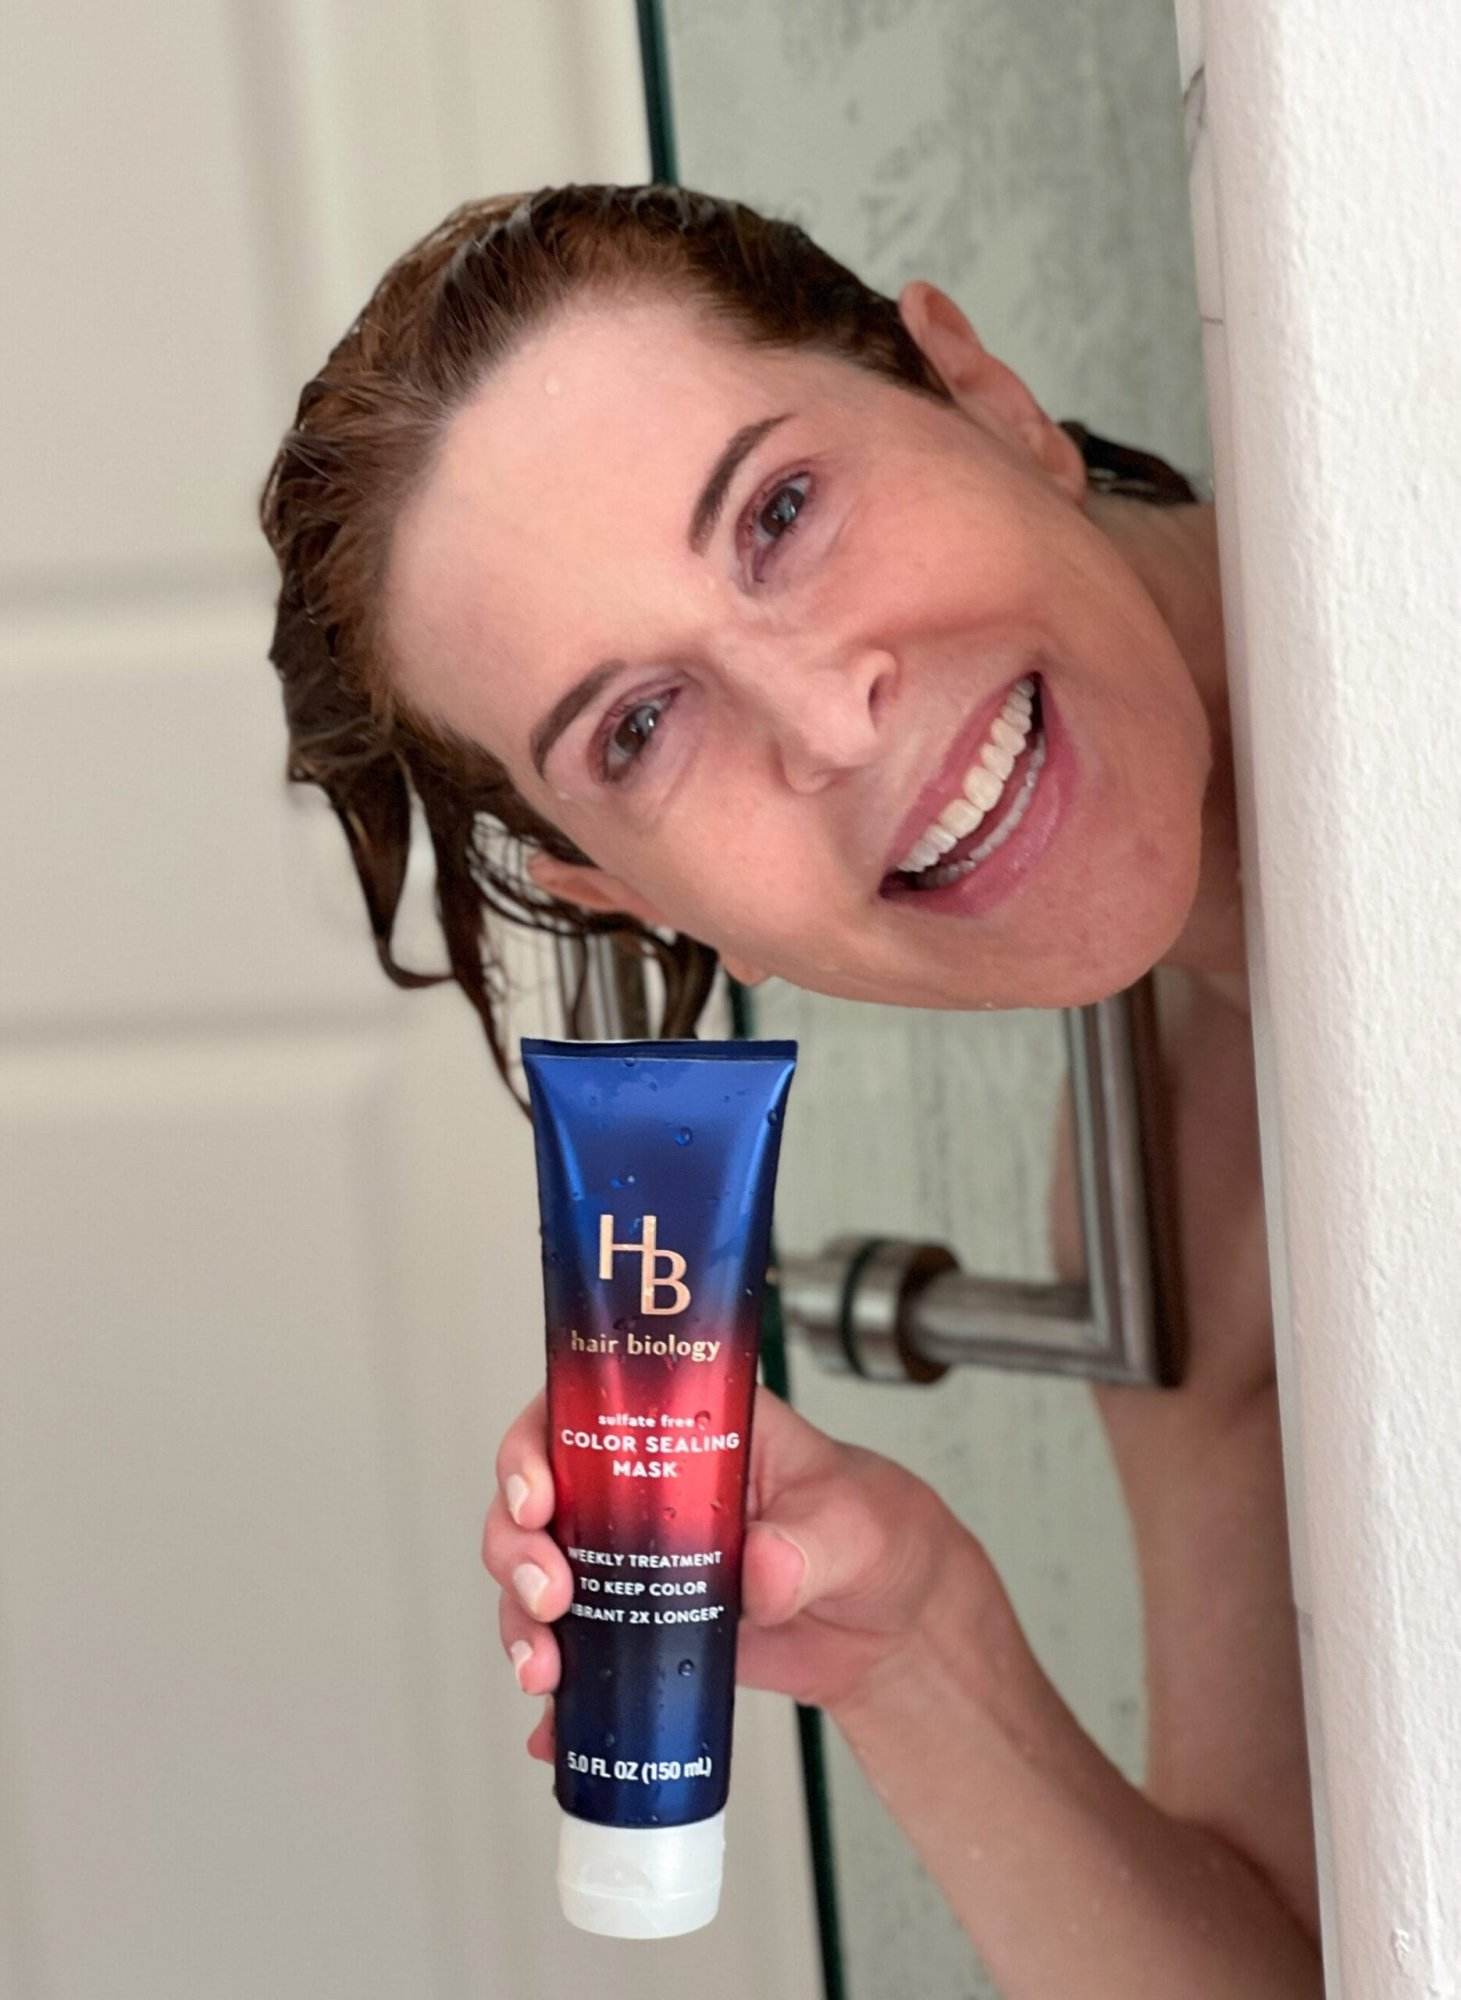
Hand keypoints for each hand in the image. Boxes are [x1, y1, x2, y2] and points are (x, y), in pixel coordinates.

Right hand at [483, 1383, 979, 1762]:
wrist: (891, 1627)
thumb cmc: (875, 1535)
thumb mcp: (854, 1522)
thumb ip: (812, 1540)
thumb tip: (763, 1570)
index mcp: (687, 1427)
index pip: (585, 1407)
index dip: (536, 1443)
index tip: (536, 1495)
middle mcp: (644, 1486)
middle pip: (539, 1497)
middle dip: (516, 1546)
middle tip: (548, 1595)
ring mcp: (635, 1561)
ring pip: (541, 1574)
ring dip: (519, 1620)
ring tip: (544, 1671)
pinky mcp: (641, 1628)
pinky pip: (578, 1653)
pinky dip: (557, 1696)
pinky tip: (554, 1728)